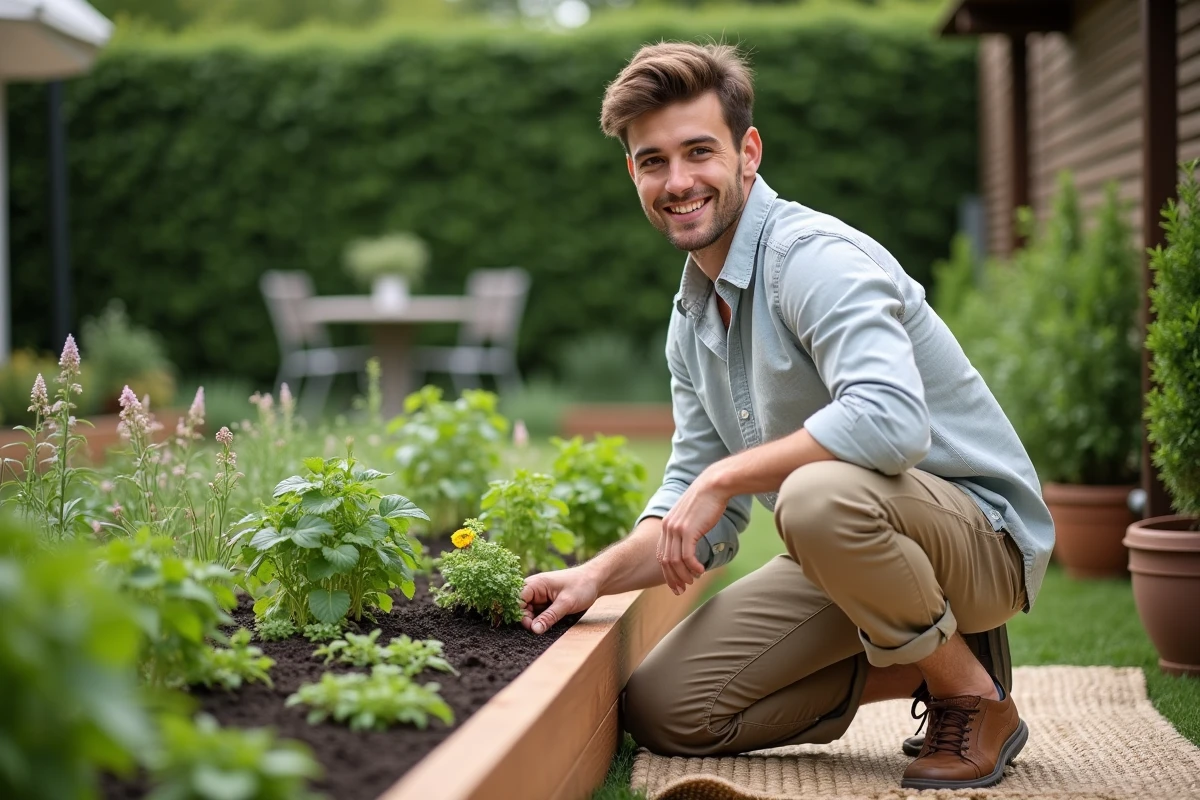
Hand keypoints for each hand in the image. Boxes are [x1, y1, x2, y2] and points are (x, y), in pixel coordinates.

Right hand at [520, 565, 599, 634]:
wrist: (596, 580)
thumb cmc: (581, 586)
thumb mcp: (566, 603)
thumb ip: (549, 617)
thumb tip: (534, 630)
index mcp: (535, 584)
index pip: (517, 600)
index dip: (519, 613)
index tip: (530, 626)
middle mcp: (534, 588)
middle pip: (521, 607)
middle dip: (527, 619)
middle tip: (538, 629)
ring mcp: (540, 595)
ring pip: (528, 611)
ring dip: (534, 620)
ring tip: (545, 625)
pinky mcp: (545, 601)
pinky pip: (537, 612)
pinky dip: (540, 619)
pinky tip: (547, 623)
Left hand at [659, 473, 725, 594]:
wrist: (714, 485)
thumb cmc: (706, 501)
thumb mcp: (691, 516)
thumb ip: (686, 529)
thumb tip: (689, 543)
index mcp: (666, 525)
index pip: (661, 555)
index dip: (667, 572)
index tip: (675, 584)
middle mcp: (668, 528)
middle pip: (665, 561)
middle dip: (673, 578)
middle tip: (682, 590)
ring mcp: (676, 529)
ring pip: (675, 561)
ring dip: (684, 574)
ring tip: (694, 581)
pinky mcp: (688, 530)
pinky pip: (686, 556)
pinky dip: (693, 567)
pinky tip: (701, 571)